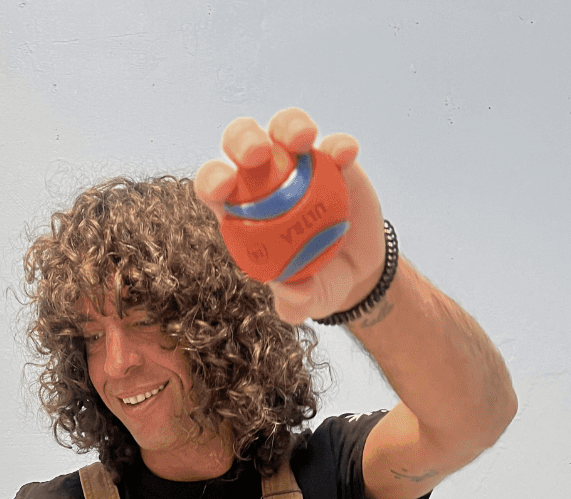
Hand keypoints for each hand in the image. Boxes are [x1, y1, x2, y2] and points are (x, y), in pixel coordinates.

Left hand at [195, 108, 385, 324]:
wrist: (357, 273)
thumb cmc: (317, 285)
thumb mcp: (308, 301)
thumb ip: (295, 301)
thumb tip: (290, 290)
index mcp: (241, 210)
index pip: (216, 187)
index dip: (213, 180)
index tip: (222, 188)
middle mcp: (266, 178)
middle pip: (242, 143)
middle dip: (243, 140)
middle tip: (258, 155)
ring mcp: (301, 164)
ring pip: (285, 128)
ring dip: (289, 125)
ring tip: (303, 140)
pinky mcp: (335, 159)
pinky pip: (335, 145)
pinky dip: (339, 145)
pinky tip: (345, 155)